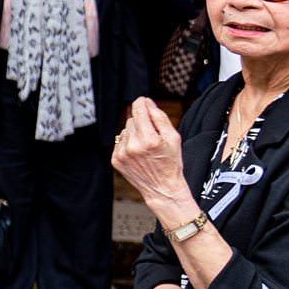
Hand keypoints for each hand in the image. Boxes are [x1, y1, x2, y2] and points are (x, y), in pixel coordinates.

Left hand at [110, 97, 192, 218]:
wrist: (162, 187)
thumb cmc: (171, 163)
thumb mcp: (173, 138)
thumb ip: (160, 118)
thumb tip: (148, 104)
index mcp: (148, 139)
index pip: (139, 111)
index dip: (141, 103)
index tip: (143, 100)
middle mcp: (132, 146)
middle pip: (132, 120)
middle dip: (141, 122)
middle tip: (152, 133)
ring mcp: (121, 154)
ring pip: (124, 130)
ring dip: (134, 133)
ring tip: (146, 145)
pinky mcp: (115, 160)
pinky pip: (119, 142)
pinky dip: (127, 143)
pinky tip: (138, 151)